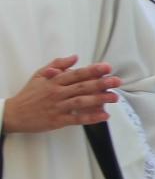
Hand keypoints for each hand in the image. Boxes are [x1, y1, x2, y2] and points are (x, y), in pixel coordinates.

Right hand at [3, 57, 119, 132]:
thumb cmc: (29, 94)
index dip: (92, 70)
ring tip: (114, 97)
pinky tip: (104, 116)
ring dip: (99, 99)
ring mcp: (57, 107)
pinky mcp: (57, 120)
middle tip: (116, 81)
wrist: (14, 113)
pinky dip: (90, 118)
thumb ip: (58, 65)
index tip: (107, 67)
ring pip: (80, 102)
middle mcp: (57, 93)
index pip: (76, 74)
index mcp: (54, 81)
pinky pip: (76, 119)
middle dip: (100, 83)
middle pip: (81, 87)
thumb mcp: (39, 75)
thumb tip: (74, 57)